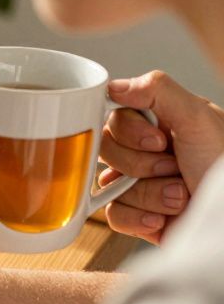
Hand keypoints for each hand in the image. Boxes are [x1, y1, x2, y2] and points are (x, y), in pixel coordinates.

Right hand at [101, 71, 223, 243]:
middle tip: (174, 168)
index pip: (114, 117)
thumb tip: (113, 86)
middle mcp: (146, 152)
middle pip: (106, 151)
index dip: (130, 132)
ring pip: (109, 185)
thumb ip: (157, 90)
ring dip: (149, 194)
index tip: (159, 141)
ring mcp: (138, 184)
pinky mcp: (135, 215)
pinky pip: (112, 215)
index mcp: (160, 123)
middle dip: (141, 165)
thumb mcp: (198, 118)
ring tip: (180, 196)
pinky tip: (163, 217)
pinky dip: (138, 218)